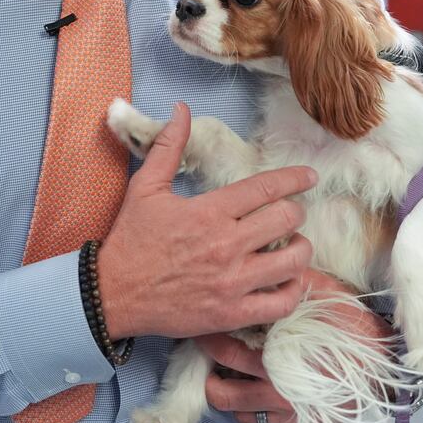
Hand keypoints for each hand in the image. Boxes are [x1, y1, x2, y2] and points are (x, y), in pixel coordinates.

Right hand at [98, 102, 316, 340]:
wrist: (112, 293)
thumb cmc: (131, 240)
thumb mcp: (145, 187)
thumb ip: (169, 146)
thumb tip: (182, 109)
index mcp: (209, 211)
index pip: (265, 187)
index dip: (294, 179)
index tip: (310, 177)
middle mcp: (226, 244)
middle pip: (286, 219)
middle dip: (295, 213)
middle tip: (290, 215)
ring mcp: (232, 281)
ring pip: (292, 260)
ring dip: (300, 249)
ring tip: (293, 247)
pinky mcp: (232, 313)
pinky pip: (281, 303)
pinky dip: (292, 292)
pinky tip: (287, 283)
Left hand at [199, 271, 394, 422]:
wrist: (387, 365)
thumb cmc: (354, 326)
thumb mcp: (324, 294)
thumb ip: (291, 282)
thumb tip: (263, 259)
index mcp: (277, 354)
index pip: (225, 348)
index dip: (209, 333)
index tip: (202, 323)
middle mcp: (276, 389)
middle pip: (220, 384)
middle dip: (209, 363)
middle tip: (206, 344)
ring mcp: (284, 413)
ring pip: (232, 408)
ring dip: (223, 389)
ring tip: (222, 373)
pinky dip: (248, 408)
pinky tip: (252, 390)